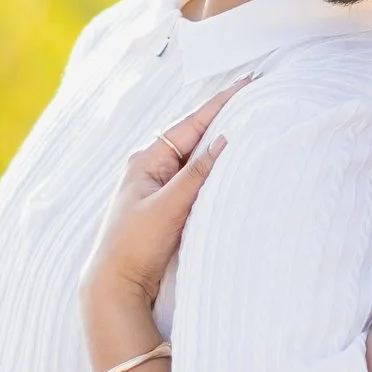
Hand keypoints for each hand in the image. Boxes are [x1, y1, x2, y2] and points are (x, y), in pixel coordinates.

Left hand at [87, 84, 246, 318]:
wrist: (116, 287)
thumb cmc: (133, 245)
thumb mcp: (168, 206)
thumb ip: (197, 174)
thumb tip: (224, 140)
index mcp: (146, 160)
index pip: (191, 125)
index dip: (220, 104)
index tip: (247, 84)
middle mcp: (152, 170)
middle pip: (195, 139)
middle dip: (224, 121)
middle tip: (256, 102)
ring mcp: (160, 190)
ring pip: (197, 162)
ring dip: (220, 149)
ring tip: (250, 129)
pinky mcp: (167, 210)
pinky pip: (197, 183)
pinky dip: (214, 174)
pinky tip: (231, 170)